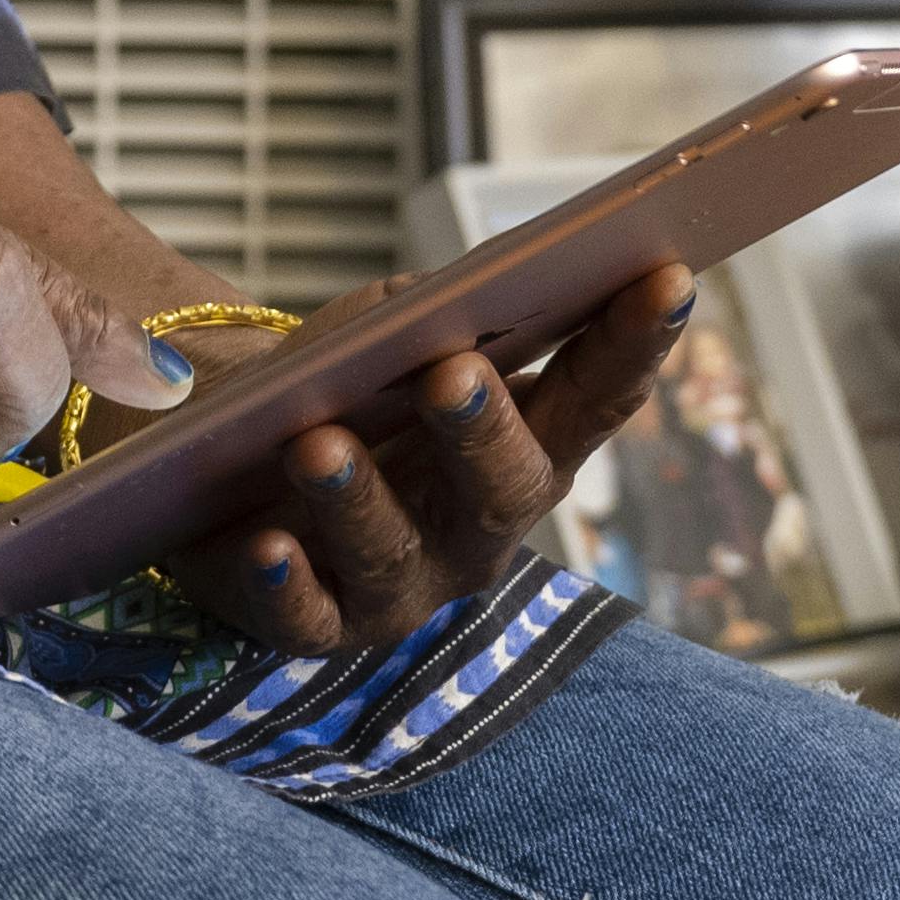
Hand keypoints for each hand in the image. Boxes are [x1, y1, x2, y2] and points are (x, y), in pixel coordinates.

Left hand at [174, 264, 694, 660]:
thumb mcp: (392, 331)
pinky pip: (303, 614)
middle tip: (454, 374)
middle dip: (483, 432)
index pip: (596, 398)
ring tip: (317, 445)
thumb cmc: (340, 387)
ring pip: (390, 550)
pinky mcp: (315, 623)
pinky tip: (268, 547)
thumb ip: (444, 303)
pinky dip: (285, 582)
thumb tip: (490, 276)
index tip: (668, 276)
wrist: (231, 460)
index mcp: (526, 447)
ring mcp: (401, 586)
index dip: (636, 342)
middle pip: (503, 488)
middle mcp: (479, 528)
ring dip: (357, 499)